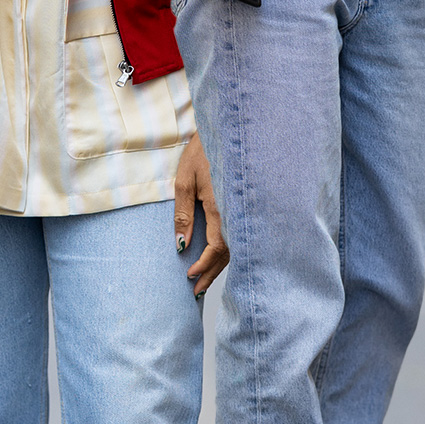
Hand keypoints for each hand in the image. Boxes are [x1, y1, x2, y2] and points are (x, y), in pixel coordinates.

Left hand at [174, 132, 228, 297]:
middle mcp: (236, 214)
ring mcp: (242, 211)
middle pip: (228, 255)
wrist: (226, 133)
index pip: (216, 248)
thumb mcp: (185, 180)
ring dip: (220, 266)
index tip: (190, 277)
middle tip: (196, 291)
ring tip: (205, 281)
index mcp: (221, 207)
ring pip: (235, 248)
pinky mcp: (243, 208)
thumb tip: (181, 244)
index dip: (204, 266)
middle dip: (211, 274)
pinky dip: (228, 252)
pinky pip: (238, 237)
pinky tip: (218, 259)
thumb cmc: (201, 153)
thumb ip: (183, 213)